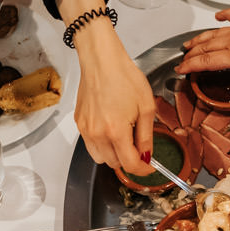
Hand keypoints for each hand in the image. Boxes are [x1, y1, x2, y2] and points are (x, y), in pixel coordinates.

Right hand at [73, 25, 155, 175]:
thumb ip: (146, 136)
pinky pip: (91, 145)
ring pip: (100, 158)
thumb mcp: (146, 107)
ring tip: (125, 139)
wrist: (101, 60)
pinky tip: (112, 130)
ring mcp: (85, 130)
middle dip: (129, 161)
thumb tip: (146, 155)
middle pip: (114, 164)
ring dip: (114, 156)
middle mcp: (97, 134)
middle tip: (140, 148)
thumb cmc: (124, 77)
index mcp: (116, 131)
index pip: (130, 164)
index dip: (143, 170)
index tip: (150, 167)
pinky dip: (102, 145)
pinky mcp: (79, 123)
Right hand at [177, 8, 229, 88]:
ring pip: (215, 33)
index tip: (180, 69)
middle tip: (182, 59)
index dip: (190, 66)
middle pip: (206, 46)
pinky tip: (218, 16)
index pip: (206, 62)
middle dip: (191, 54)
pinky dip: (224, 16)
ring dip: (200, 38)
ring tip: (190, 42)